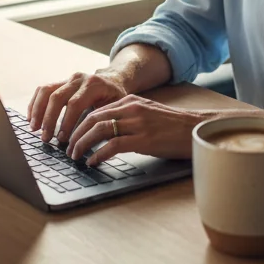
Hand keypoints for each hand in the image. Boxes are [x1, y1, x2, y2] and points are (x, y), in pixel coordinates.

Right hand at [27, 69, 129, 143]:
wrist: (114, 80)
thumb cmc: (115, 99)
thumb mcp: (115, 108)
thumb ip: (103, 122)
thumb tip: (91, 143)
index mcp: (94, 85)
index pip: (75, 103)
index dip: (66, 122)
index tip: (61, 139)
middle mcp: (79, 79)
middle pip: (57, 96)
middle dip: (49, 119)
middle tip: (45, 138)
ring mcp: (68, 78)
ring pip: (46, 90)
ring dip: (38, 110)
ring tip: (34, 128)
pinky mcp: (60, 81)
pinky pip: (42, 89)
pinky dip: (35, 103)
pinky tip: (31, 118)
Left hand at [65, 96, 214, 165]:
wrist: (195, 130)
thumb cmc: (172, 126)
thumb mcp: (147, 114)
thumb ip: (128, 117)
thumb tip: (105, 130)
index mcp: (130, 101)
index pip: (96, 110)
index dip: (79, 124)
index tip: (71, 137)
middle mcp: (131, 109)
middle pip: (93, 118)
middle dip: (76, 134)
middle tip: (68, 149)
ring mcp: (137, 123)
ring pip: (99, 130)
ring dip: (83, 144)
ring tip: (76, 156)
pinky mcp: (144, 139)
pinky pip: (113, 145)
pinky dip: (99, 154)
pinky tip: (93, 162)